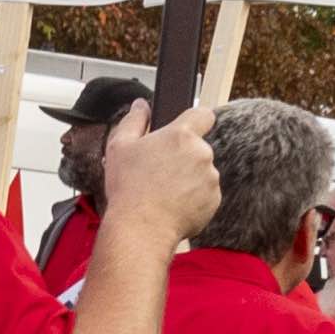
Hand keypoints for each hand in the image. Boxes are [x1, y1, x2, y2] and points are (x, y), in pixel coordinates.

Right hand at [103, 107, 224, 249]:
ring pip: (201, 172)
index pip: (203, 114)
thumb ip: (133, 120)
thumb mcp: (120, 147)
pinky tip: (173, 205)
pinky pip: (206, 194)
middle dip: (182, 156)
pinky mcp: (214, 200)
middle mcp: (202, 154)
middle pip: (198, 148)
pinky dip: (193, 198)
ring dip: (188, 178)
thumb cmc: (128, 188)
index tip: (186, 129)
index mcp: (181, 136)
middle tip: (159, 171)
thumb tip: (141, 105)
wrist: (141, 228)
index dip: (196, 119)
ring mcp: (211, 178)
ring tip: (164, 192)